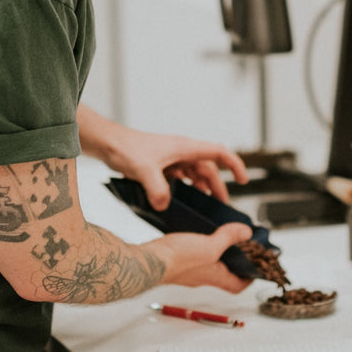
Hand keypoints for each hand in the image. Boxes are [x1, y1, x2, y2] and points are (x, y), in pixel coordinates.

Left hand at [115, 129, 250, 210]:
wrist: (108, 143)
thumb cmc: (126, 148)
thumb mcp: (143, 170)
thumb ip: (156, 189)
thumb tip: (164, 205)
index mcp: (185, 148)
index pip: (219, 152)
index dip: (234, 165)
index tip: (243, 180)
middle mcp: (182, 152)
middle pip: (208, 169)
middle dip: (218, 187)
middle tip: (222, 208)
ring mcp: (172, 158)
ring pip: (195, 174)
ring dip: (202, 189)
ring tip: (206, 208)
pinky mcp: (162, 165)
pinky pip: (180, 178)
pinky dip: (186, 189)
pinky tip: (183, 202)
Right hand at [152, 222, 253, 292]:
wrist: (149, 260)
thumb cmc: (177, 259)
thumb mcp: (210, 245)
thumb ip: (228, 238)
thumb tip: (246, 233)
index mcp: (215, 276)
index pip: (238, 285)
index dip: (249, 278)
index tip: (255, 269)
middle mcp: (202, 277)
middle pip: (224, 274)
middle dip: (234, 262)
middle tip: (240, 247)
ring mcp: (188, 271)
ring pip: (208, 264)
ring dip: (216, 253)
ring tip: (220, 237)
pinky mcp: (176, 263)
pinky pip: (193, 258)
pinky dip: (199, 248)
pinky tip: (197, 235)